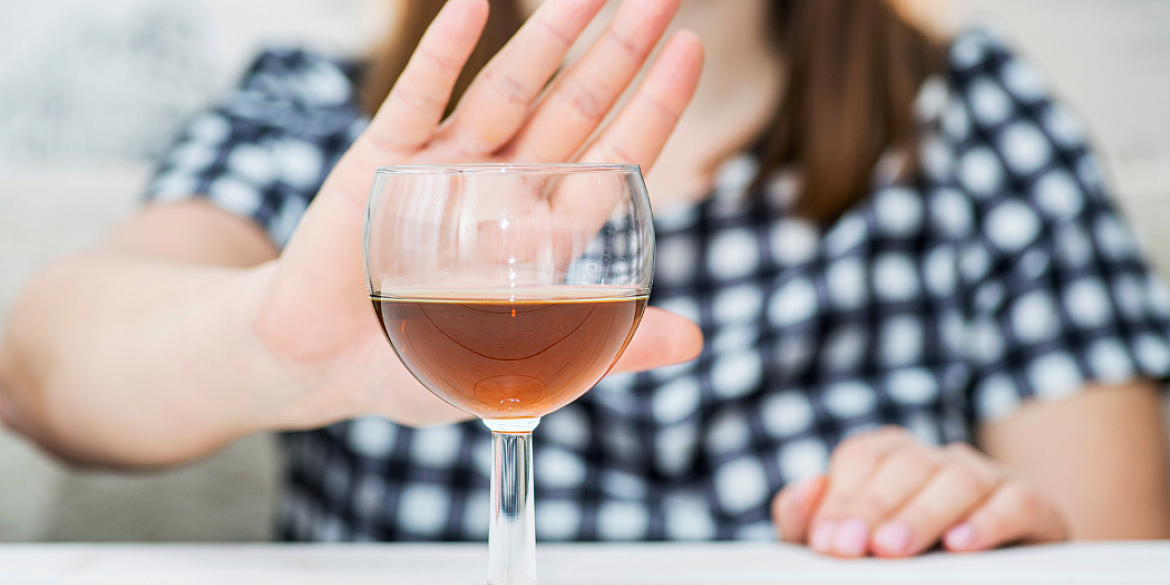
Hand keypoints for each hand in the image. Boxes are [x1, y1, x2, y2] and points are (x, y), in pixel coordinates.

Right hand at [248, 0, 704, 428]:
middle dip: (617, 53)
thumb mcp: (525, 368)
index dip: (653, 107)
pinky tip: (472, 7)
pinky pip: (417, 100)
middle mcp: (503, 187)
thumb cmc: (425, 367)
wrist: (322, 367)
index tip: (690, 51)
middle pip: (574, 109)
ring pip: (508, 92)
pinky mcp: (383, 163)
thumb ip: (608, 348)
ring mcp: (445, 167)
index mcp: (543, 232)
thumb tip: (695, 342)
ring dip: (545, 39)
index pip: (613, 158)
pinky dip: (441, 57)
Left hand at [772, 427, 1067, 557]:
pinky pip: (1016, 501)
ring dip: (923, 514)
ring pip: (959, 478)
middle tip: (855, 549)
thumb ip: (809, 521)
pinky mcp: (1034, 505)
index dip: (841, 498)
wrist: (995, 577)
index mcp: (892, 457)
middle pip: (906, 464)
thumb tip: (806, 485)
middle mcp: (940, 458)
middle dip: (875, 507)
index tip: (827, 544)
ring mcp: (989, 477)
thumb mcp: (850, 545)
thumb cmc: (906, 562)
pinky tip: (960, 546)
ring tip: (894, 550)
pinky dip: (987, 522)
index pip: (862, 458)